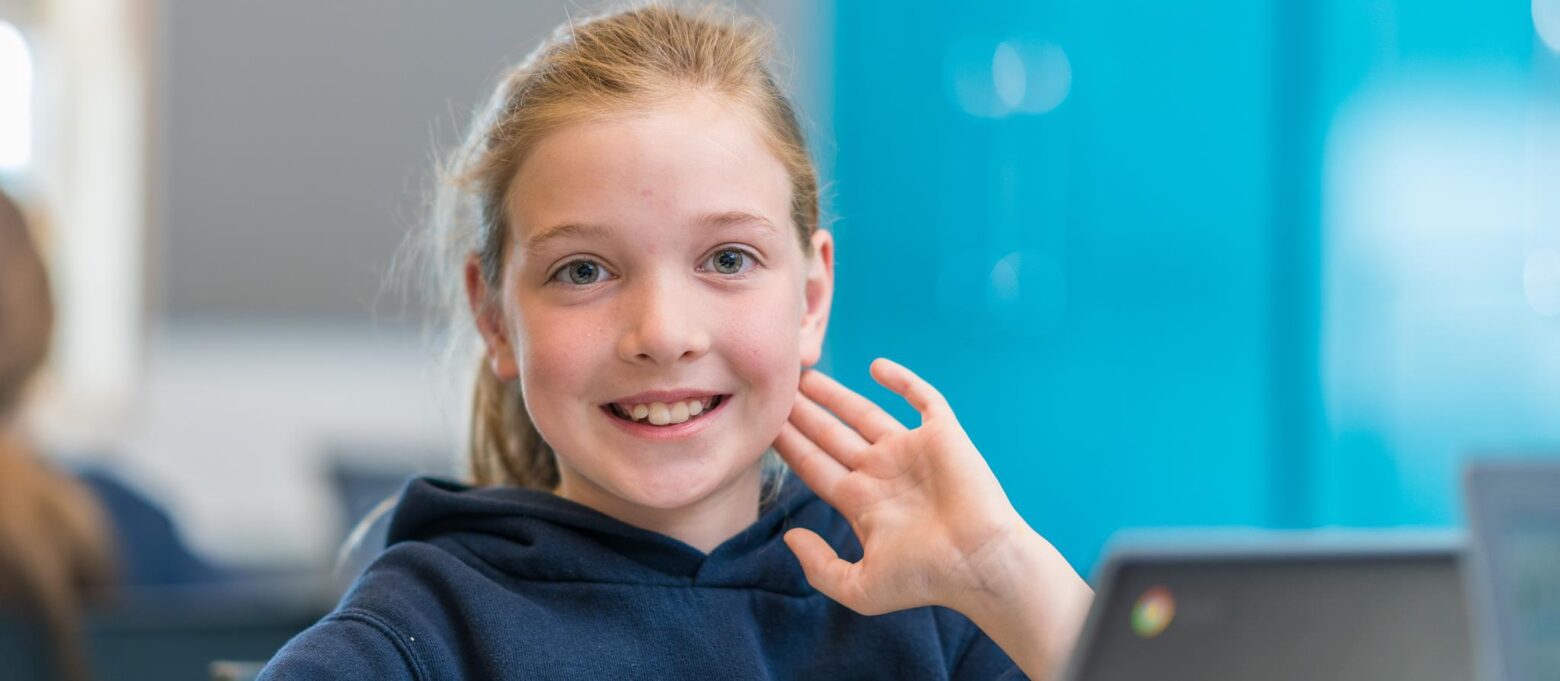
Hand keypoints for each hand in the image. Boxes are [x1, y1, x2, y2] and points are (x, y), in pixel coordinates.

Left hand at [773, 357, 1033, 615]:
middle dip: (804, 414)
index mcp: (862, 502)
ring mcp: (911, 451)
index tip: (764, 424)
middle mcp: (882, 472)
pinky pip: (921, 398)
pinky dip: (901, 380)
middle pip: (832, 435)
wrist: (980, 564)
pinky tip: (875, 366)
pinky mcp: (942, 435)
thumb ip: (819, 566)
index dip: (790, 445)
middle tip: (777, 389)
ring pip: (865, 412)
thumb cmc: (925, 579)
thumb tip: (790, 536)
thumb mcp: (860, 587)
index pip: (815, 466)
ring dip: (836, 395)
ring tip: (807, 376)